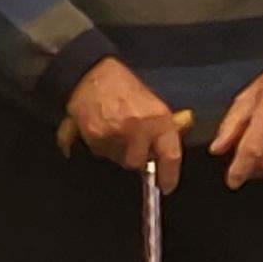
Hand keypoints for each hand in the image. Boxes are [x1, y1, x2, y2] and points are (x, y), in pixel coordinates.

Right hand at [62, 58, 189, 188]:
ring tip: (114, 131)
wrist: (92, 74)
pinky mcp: (95, 135)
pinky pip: (101, 152)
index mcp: (158, 119)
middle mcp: (139, 128)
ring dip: (117, 151)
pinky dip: (101, 145)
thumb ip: (161, 128)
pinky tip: (102, 128)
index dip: (169, 175)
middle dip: (134, 157)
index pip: (170, 155)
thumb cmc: (124, 87)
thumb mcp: (152, 103)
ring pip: (117, 158)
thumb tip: (167, 150)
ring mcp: (115, 132)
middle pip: (137, 162)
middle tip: (130, 144)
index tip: (166, 186)